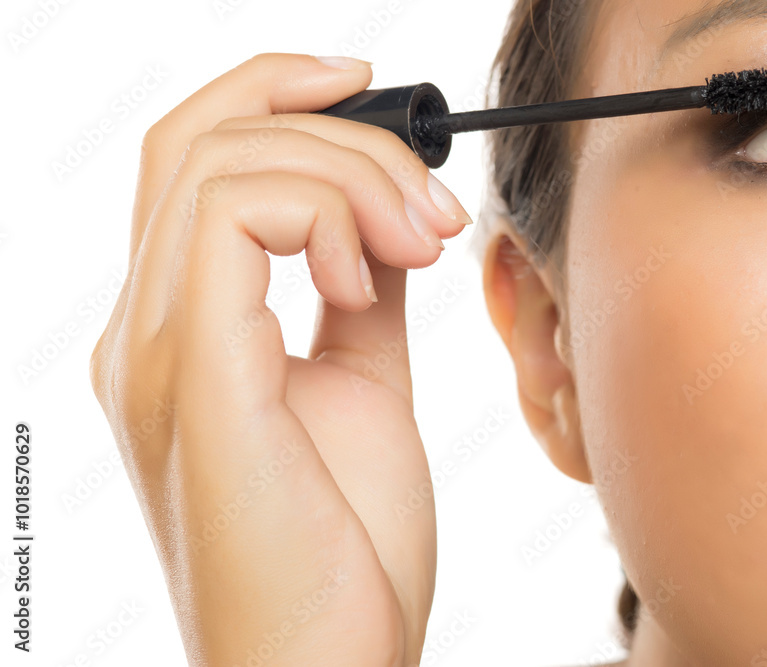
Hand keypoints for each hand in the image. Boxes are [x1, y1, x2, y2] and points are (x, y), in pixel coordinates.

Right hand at [89, 52, 470, 665]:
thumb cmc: (348, 550)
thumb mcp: (367, 389)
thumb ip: (362, 298)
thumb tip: (385, 216)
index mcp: (186, 331)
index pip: (196, 158)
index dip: (280, 94)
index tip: (380, 97)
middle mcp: (147, 331)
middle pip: (200, 135)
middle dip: (335, 129)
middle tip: (430, 202)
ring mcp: (155, 352)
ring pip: (220, 162)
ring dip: (347, 175)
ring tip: (419, 244)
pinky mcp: (192, 379)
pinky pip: (228, 221)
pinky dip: (319, 216)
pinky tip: (373, 280)